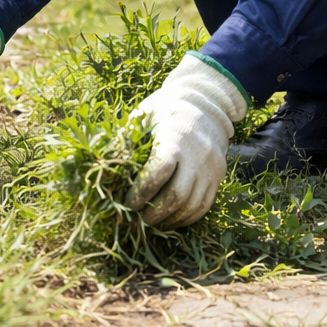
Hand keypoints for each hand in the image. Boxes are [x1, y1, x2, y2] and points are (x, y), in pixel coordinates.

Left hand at [126, 52, 248, 227]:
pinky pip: (204, 206)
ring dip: (169, 220)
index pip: (159, 172)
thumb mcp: (145, 115)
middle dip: (154, 213)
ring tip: (151, 223)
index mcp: (175, 136)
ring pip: (191, 205)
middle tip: (137, 220)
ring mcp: (211, 167)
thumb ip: (129, 139)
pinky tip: (170, 219)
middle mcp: (196, 154)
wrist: (206, 102)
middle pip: (176, 195)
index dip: (141, 192)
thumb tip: (108, 167)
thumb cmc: (167, 109)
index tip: (127, 203)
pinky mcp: (218, 176)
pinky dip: (186, 218)